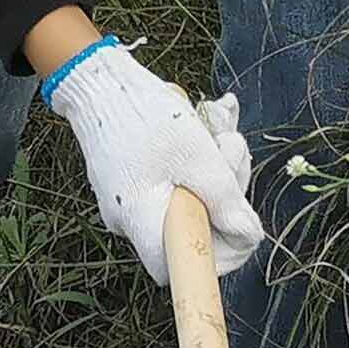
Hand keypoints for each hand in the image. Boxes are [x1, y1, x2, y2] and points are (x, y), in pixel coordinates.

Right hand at [45, 40, 263, 283]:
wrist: (98, 79)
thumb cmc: (147, 117)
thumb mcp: (199, 157)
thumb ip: (227, 202)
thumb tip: (250, 237)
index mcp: (142, 223)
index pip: (183, 267)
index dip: (219, 253)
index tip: (240, 221)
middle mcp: (130, 219)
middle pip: (194, 226)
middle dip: (225, 187)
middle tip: (230, 144)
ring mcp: (128, 198)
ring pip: (189, 196)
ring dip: (216, 162)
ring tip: (219, 118)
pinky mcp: (132, 176)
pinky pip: (174, 178)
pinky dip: (197, 154)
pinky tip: (209, 117)